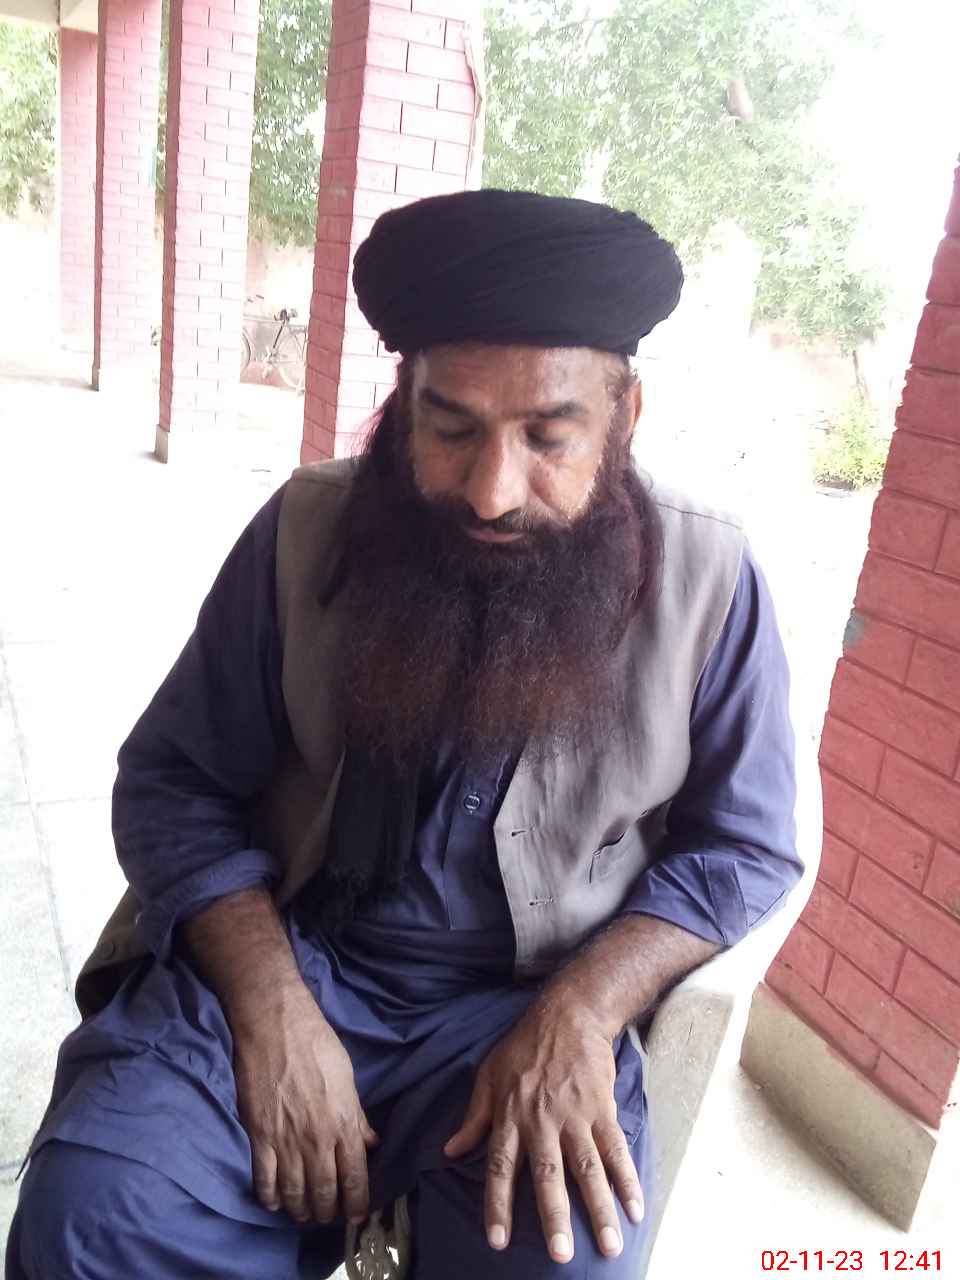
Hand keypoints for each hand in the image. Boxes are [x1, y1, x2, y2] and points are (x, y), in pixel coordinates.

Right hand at [231, 978, 377, 1225]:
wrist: (275, 1026)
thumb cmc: (317, 1044)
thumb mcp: (347, 1077)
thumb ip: (358, 1115)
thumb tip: (371, 1143)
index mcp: (343, 1122)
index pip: (354, 1176)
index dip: (357, 1202)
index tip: (357, 1215)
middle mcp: (317, 1139)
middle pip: (324, 1190)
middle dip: (328, 1211)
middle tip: (328, 1217)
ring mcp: (286, 1140)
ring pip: (295, 1192)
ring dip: (301, 1209)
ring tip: (304, 1214)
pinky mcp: (259, 1135)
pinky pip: (264, 1179)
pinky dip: (270, 1197)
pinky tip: (276, 1202)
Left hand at [443, 1001, 643, 1264]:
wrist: (567, 1015)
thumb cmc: (523, 1047)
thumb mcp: (488, 1077)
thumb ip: (473, 1118)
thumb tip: (450, 1151)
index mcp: (509, 1117)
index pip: (499, 1167)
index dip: (497, 1205)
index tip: (497, 1242)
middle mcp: (541, 1121)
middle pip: (548, 1175)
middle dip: (554, 1217)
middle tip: (561, 1255)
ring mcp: (575, 1117)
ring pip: (587, 1170)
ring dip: (599, 1209)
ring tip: (609, 1246)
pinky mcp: (602, 1109)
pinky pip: (616, 1150)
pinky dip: (627, 1180)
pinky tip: (636, 1209)